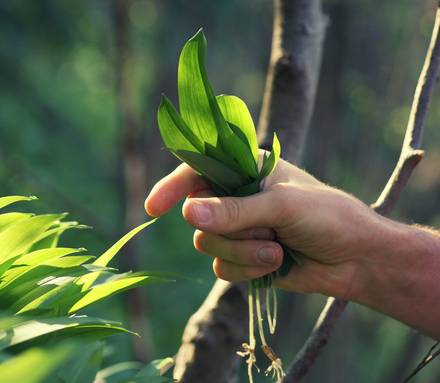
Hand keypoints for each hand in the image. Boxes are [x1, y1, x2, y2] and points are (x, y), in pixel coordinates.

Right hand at [144, 160, 395, 299]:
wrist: (357, 260)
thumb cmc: (328, 217)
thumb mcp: (282, 206)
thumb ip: (235, 211)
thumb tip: (190, 214)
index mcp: (246, 169)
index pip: (197, 170)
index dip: (173, 187)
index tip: (155, 208)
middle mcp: (236, 197)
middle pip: (198, 215)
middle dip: (228, 231)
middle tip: (264, 231)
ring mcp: (238, 229)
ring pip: (207, 245)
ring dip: (242, 253)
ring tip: (277, 250)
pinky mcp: (243, 258)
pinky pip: (221, 269)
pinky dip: (247, 270)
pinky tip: (276, 264)